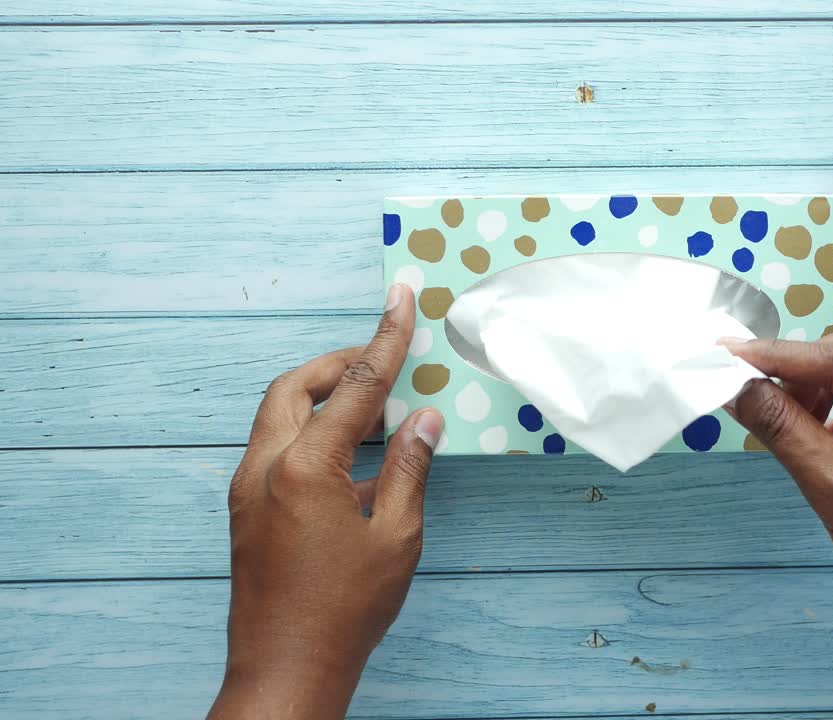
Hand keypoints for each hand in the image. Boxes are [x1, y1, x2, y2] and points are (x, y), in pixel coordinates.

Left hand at [209, 284, 443, 719]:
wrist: (286, 668)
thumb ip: (408, 468)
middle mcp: (264, 467)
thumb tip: (423, 420)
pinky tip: (349, 457)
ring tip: (372, 406)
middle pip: (295, 386)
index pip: (355, 387)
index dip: (385, 340)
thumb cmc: (344, 610)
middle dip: (339, 363)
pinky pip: (275, 448)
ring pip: (278, 415)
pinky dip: (311, 432)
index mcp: (304, 467)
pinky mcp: (246, 511)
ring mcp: (247, 489)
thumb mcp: (395, 535)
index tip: (400, 300)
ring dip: (323, 398)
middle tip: (381, 357)